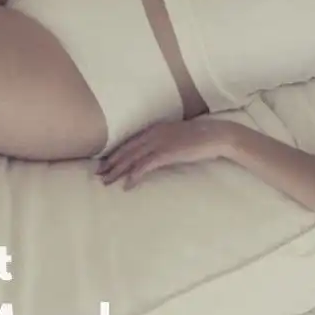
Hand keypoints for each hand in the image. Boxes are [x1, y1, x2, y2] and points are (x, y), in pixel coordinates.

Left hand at [96, 119, 234, 189]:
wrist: (215, 135)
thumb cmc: (200, 137)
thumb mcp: (177, 136)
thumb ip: (164, 141)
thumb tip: (155, 152)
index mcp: (154, 128)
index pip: (130, 142)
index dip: (116, 153)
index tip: (105, 162)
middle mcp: (153, 134)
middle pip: (126, 150)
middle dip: (111, 163)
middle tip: (99, 174)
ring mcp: (159, 143)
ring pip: (132, 159)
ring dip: (118, 171)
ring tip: (107, 182)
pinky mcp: (166, 153)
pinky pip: (145, 166)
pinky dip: (134, 176)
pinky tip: (127, 185)